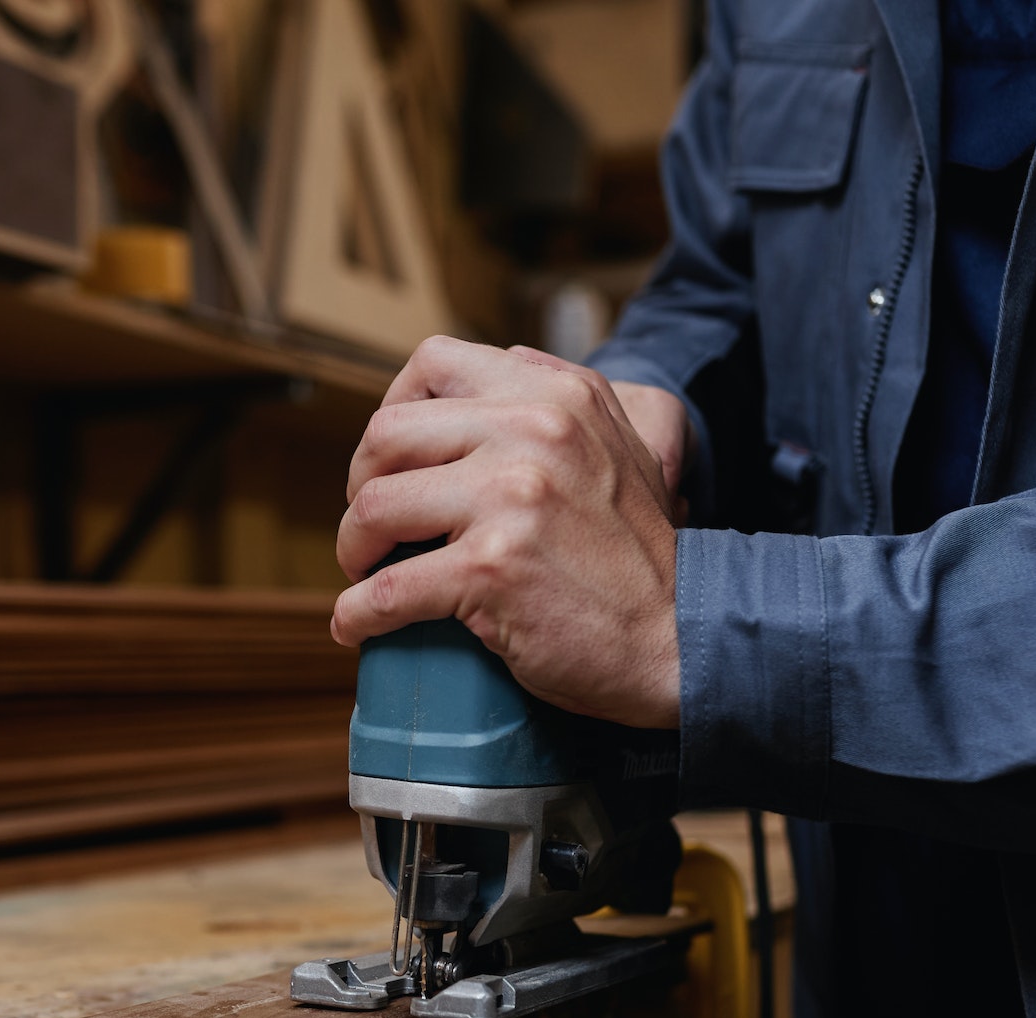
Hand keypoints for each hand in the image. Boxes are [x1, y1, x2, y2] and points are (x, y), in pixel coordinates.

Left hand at [332, 337, 681, 729]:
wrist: (681, 637)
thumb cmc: (639, 558)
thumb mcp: (616, 444)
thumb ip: (556, 403)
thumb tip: (486, 380)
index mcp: (556, 394)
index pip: (434, 363)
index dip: (391, 411)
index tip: (390, 461)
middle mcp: (534, 431)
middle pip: (387, 434)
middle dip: (361, 486)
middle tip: (372, 529)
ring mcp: (511, 497)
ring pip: (376, 507)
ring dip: (354, 549)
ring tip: (366, 574)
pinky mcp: (492, 568)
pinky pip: (388, 589)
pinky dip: (357, 613)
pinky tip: (356, 626)